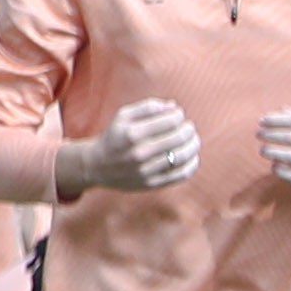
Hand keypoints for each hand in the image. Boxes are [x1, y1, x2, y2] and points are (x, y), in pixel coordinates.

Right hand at [80, 100, 199, 193]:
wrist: (97, 166)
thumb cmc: (114, 136)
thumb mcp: (123, 116)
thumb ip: (147, 107)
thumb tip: (173, 106)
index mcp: (132, 133)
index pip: (170, 121)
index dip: (179, 115)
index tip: (178, 114)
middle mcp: (139, 153)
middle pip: (178, 138)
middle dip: (189, 129)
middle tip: (188, 127)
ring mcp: (146, 170)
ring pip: (183, 156)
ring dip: (193, 145)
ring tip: (193, 139)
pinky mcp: (152, 184)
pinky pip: (181, 174)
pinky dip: (192, 163)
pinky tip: (192, 156)